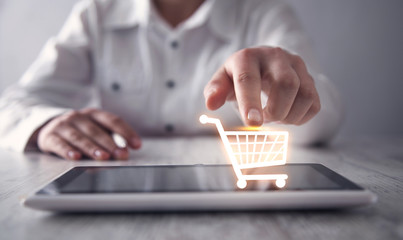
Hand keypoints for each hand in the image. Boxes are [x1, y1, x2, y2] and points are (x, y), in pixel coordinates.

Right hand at [36, 108, 140, 159]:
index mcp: (94, 114)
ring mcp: (63, 125)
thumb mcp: (95, 134)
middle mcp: (78, 117)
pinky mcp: (49, 136)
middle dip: (110, 144)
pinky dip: (67, 150)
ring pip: (79, 137)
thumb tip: (122, 155)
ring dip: (92, 148)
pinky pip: (59, 144)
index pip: (113, 121)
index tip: (137, 145)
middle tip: (121, 155)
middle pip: (96, 130)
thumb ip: (109, 143)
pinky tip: (75, 157)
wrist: (48, 129)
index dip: (126, 132)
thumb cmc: (79, 134)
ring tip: (103, 157)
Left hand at [204, 46, 320, 125]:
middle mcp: (276, 56)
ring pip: (304, 94)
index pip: (249, 79)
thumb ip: (215, 90)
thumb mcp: (223, 80)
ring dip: (288, 116)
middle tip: (262, 119)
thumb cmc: (240, 75)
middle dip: (275, 111)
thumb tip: (211, 104)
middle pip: (286, 84)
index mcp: (248, 57)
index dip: (250, 102)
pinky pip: (314, 104)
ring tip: (273, 116)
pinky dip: (300, 118)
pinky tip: (286, 114)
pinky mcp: (310, 78)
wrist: (262, 64)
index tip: (252, 123)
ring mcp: (297, 66)